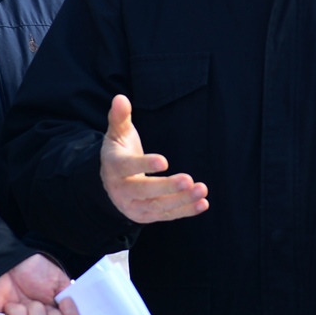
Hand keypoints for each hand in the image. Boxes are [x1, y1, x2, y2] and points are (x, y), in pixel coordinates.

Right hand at [100, 94, 208, 223]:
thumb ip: (120, 117)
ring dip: (181, 200)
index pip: (127, 167)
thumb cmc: (119, 152)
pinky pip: (168, 215)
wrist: (112, 183)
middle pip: (144, 191)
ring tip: (202, 189)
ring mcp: (134, 207)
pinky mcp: (147, 216)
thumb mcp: (117, 134)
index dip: (144, 164)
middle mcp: (121, 191)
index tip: (164, 161)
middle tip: (188, 179)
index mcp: (113, 168)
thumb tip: (121, 97)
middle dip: (167, 187)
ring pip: (158, 206)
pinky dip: (186, 210)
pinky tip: (203, 203)